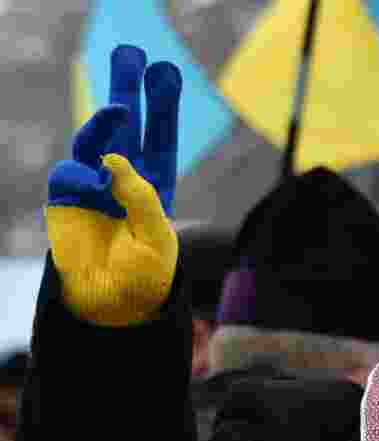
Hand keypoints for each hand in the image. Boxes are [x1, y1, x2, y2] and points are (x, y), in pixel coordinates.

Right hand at [45, 45, 181, 326]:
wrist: (114, 303)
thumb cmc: (145, 272)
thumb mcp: (157, 236)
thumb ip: (141, 197)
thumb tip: (113, 161)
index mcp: (155, 184)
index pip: (160, 138)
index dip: (161, 106)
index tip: (166, 72)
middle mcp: (124, 179)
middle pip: (126, 127)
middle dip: (126, 89)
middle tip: (130, 52)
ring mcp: (93, 186)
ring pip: (94, 139)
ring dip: (104, 119)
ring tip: (118, 108)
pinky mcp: (67, 198)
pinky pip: (70, 173)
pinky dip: (82, 173)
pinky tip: (97, 185)